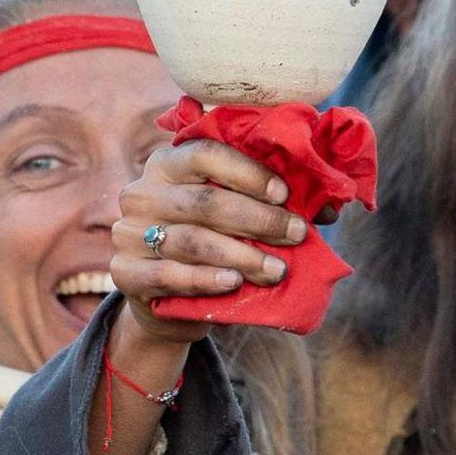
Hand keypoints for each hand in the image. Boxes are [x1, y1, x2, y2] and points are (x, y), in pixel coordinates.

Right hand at [107, 137, 307, 358]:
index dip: (248, 172)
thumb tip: (331, 207)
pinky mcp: (124, 272)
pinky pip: (167, 274)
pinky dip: (205, 279)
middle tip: (296, 235)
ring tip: (276, 270)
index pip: (206, 153)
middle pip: (205, 200)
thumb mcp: (235, 219)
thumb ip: (271, 205)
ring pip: (191, 240)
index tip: (286, 194)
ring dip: (241, 256)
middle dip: (258, 219)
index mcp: (168, 163)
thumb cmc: (212, 246)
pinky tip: (233, 284)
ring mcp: (128, 232)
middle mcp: (142, 192)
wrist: (168, 301)